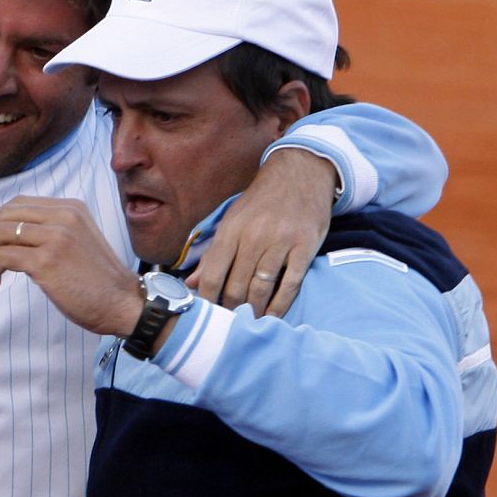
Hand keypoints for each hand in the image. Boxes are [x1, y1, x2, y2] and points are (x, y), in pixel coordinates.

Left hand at [0, 196, 141, 336]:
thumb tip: (9, 238)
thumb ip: (52, 232)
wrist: (122, 303)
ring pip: (0, 235)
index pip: (20, 203)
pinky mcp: (46, 261)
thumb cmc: (98, 281)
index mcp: (71, 208)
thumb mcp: (78, 242)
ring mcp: (55, 237)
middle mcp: (63, 216)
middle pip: (6, 215)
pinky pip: (3, 257)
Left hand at [187, 147, 337, 315]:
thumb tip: (192, 283)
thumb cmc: (261, 201)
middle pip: (236, 286)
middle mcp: (253, 237)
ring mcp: (281, 242)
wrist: (300, 172)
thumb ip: (212, 253)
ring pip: (261, 288)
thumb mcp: (232, 220)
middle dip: (231, 310)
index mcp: (231, 230)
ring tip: (250, 323)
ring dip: (254, 311)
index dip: (208, 300)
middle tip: (230, 324)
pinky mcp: (305, 247)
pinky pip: (290, 284)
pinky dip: (280, 304)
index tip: (208, 315)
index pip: (213, 274)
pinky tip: (273, 315)